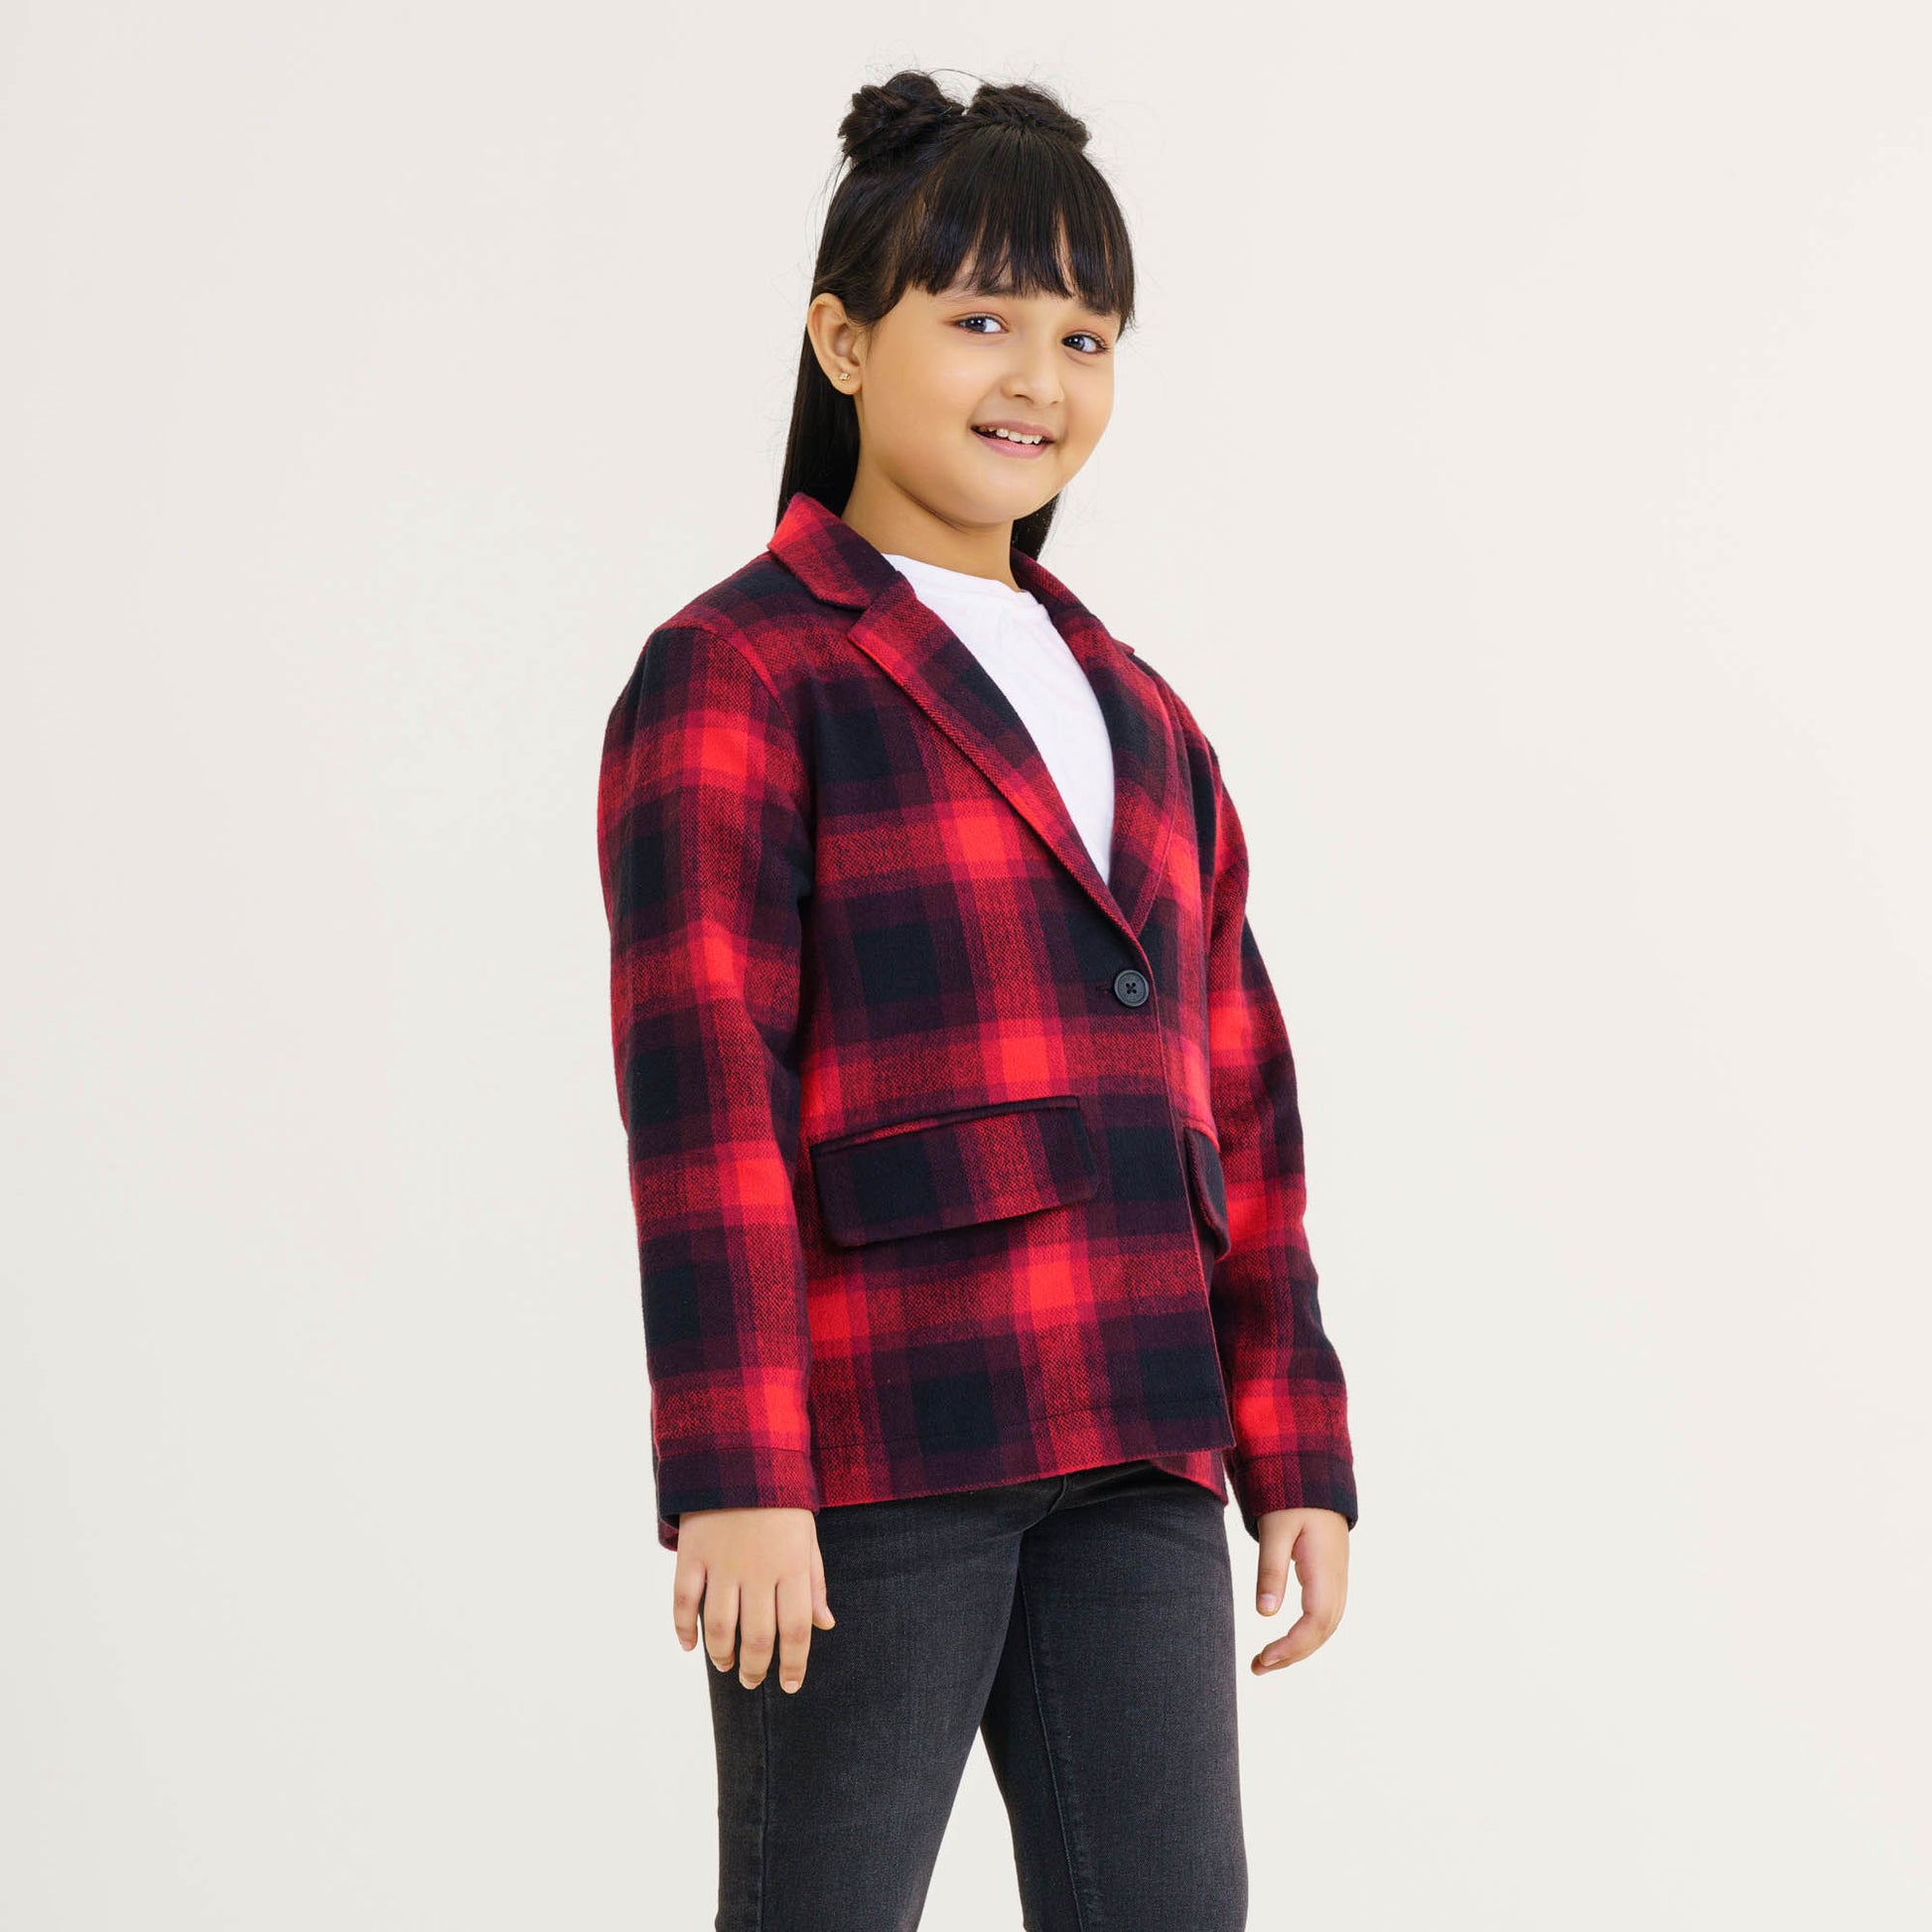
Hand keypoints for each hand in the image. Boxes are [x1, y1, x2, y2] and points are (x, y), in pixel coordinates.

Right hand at [672, 1507, 836, 1693]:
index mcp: (791, 1566)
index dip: (793, 1664)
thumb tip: (825, 1625)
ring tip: (725, 1665)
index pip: (795, 1630)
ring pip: (720, 1626)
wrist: (741, 1453)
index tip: (789, 1685)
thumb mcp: (807, 1537)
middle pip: (757, 1636)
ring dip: (722, 1654)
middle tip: (752, 1680)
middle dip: (755, 1667)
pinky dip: (684, 1628)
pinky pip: (683, 1600)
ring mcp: (723, 1563)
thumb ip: (814, 1582)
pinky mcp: (693, 1554)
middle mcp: (758, 1570)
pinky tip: (690, 1645)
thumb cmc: (781, 1502)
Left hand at [1249, 1507, 1348, 1674]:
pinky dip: (1306, 1635)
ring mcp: (1338, 1580)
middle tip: (1257, 1667)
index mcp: (1325, 1569)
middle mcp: (1337, 1579)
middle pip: (1322, 1631)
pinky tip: (1285, 1641)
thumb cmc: (1292, 1498)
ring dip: (1299, 1648)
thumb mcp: (1275, 1529)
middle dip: (1292, 1654)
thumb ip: (1270, 1569)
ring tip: (1266, 1661)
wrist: (1315, 1478)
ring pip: (1325, 1627)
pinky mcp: (1331, 1578)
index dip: (1292, 1645)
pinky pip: (1324, 1616)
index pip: (1315, 1621)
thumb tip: (1265, 1613)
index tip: (1264, 1657)